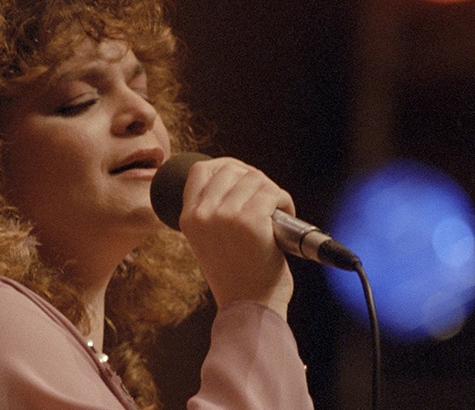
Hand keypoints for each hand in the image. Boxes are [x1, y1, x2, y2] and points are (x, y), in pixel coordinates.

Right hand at [179, 157, 294, 319]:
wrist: (250, 308)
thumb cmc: (236, 276)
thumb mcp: (209, 240)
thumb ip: (213, 210)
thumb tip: (238, 176)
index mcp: (188, 218)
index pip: (200, 169)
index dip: (226, 166)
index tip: (243, 176)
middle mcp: (203, 214)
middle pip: (232, 170)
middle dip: (254, 179)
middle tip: (267, 198)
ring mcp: (226, 216)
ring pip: (255, 178)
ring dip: (272, 191)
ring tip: (277, 211)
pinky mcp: (251, 222)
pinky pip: (273, 193)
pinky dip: (284, 201)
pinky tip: (286, 214)